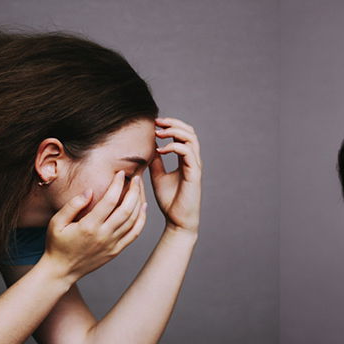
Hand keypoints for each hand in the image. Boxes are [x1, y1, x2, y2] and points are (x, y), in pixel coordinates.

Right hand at [43, 170, 146, 280]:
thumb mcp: (56, 222)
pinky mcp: (117, 250)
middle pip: (127, 209)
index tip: (121, 173)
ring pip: (134, 220)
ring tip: (139, 188)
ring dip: (139, 202)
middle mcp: (104, 235)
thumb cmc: (56, 244)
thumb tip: (90, 190)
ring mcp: (112, 244)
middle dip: (134, 190)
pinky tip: (143, 207)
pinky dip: (142, 219)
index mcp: (88, 226)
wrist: (61, 271)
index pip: (109, 201)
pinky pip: (135, 233)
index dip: (117, 185)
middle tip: (136, 177)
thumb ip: (72, 205)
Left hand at [150, 116, 201, 234]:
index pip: (183, 134)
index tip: (154, 124)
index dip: (171, 125)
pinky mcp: (194, 174)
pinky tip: (160, 150)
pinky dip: (173, 147)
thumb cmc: (169, 200)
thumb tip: (148, 148)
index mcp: (186, 160)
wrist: (177, 220)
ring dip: (173, 131)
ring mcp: (195, 166)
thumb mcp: (158, 176)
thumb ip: (156, 162)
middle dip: (173, 123)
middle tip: (156, 123)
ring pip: (190, 138)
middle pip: (190, 131)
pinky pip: (186, 152)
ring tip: (158, 133)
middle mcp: (193, 160)